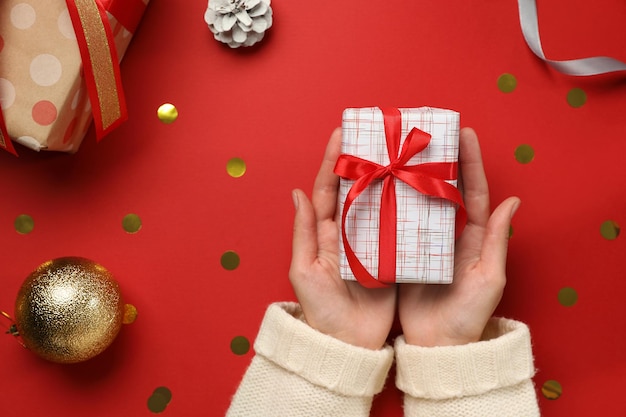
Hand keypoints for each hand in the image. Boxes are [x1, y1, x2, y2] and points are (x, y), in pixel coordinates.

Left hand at [289, 128, 395, 349]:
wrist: (348, 343)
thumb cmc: (321, 309)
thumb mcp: (305, 271)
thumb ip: (303, 233)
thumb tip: (297, 193)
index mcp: (325, 232)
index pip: (329, 188)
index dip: (335, 161)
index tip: (342, 134)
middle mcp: (348, 232)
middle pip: (357, 189)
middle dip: (365, 161)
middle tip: (378, 135)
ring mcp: (371, 243)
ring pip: (380, 203)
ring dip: (389, 178)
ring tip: (400, 153)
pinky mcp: (392, 256)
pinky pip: (400, 226)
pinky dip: (407, 207)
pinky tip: (418, 189)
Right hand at [398, 127, 520, 346]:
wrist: (436, 345)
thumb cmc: (467, 315)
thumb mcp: (488, 279)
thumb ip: (497, 241)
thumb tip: (512, 202)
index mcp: (473, 236)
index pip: (473, 191)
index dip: (470, 162)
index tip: (464, 133)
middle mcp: (449, 233)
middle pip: (444, 188)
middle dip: (438, 159)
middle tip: (427, 133)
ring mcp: (424, 241)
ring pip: (418, 200)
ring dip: (411, 176)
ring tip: (401, 150)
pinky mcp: (403, 252)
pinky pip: (397, 221)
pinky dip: (391, 202)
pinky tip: (380, 185)